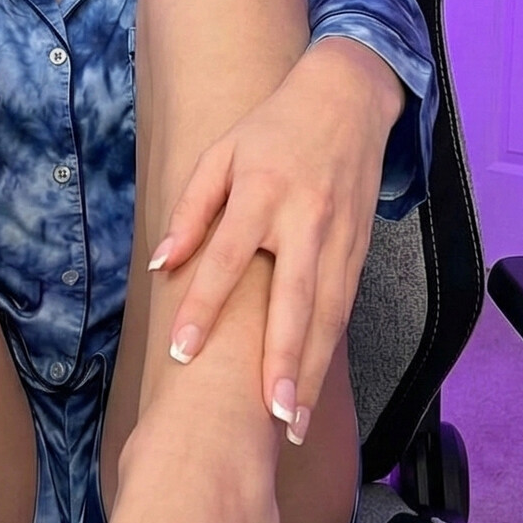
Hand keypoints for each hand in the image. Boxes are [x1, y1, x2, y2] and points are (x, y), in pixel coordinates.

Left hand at [147, 38, 404, 444]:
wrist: (349, 99)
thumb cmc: (273, 129)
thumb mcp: (221, 154)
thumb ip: (190, 211)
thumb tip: (161, 265)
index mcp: (263, 192)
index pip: (227, 258)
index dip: (203, 306)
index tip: (182, 352)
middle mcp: (305, 220)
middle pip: (293, 302)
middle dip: (283, 362)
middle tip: (269, 417)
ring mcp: (340, 239)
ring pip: (326, 316)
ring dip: (309, 372)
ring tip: (290, 424)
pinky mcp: (360, 250)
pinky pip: (342, 307)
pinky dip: (327, 350)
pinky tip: (309, 386)